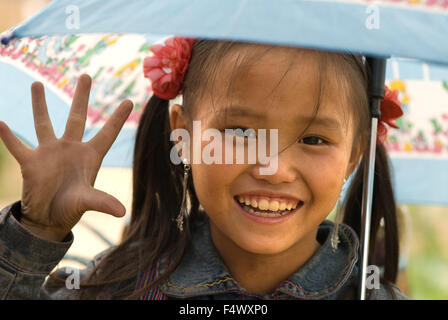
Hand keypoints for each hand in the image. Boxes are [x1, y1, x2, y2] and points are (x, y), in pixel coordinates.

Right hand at [0, 74, 132, 240]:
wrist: (48, 218)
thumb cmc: (71, 207)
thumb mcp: (87, 202)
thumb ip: (102, 202)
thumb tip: (122, 213)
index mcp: (89, 156)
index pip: (107, 134)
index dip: (117, 118)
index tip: (129, 100)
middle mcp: (70, 149)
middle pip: (76, 117)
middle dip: (81, 97)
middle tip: (86, 75)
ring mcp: (50, 153)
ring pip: (44, 123)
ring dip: (40, 105)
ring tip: (37, 84)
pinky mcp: (31, 162)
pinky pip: (17, 146)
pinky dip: (8, 136)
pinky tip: (0, 122)